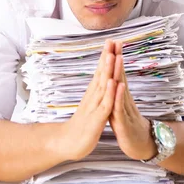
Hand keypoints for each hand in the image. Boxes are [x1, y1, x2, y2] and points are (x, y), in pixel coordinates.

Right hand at [62, 40, 116, 161]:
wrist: (68, 142)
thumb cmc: (82, 124)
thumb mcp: (91, 104)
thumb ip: (96, 91)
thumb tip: (101, 78)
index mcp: (93, 92)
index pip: (100, 70)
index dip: (106, 56)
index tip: (111, 41)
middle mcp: (93, 95)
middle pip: (101, 73)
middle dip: (107, 56)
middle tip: (111, 40)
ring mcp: (95, 106)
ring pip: (103, 85)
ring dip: (108, 70)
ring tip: (112, 55)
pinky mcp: (97, 118)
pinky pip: (105, 105)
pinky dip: (110, 93)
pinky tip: (114, 84)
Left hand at [108, 40, 157, 160]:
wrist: (140, 146)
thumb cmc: (128, 125)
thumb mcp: (119, 106)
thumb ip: (116, 92)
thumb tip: (112, 77)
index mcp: (120, 94)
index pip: (116, 72)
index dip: (114, 57)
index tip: (112, 41)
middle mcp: (123, 98)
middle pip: (119, 74)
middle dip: (117, 57)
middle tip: (116, 41)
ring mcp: (124, 108)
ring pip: (120, 87)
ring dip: (119, 72)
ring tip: (118, 57)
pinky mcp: (123, 121)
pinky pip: (120, 107)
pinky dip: (118, 96)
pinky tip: (119, 86)